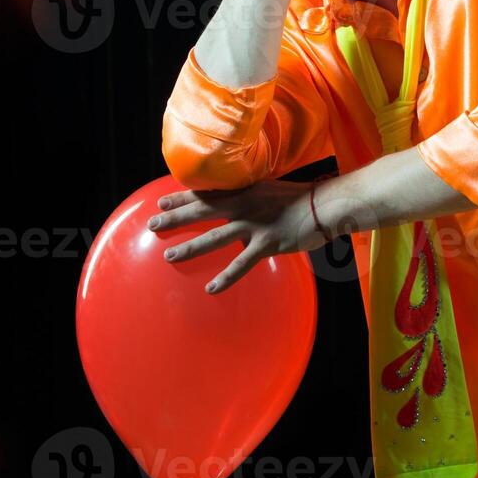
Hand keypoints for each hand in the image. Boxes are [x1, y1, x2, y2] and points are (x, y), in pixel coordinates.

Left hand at [148, 180, 326, 292]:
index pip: (206, 193)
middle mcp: (245, 204)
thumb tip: (234, 207)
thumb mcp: (269, 190)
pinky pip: (241, 263)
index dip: (182, 197)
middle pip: (202, 211)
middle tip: (153, 224)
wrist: (325, 205)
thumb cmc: (300, 198)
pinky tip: (211, 288)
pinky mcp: (267, 243)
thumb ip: (250, 197)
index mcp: (244, 190)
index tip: (160, 202)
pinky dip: (226, 277)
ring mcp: (255, 224)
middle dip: (175, 218)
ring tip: (169, 256)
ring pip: (215, 237)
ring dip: (190, 247)